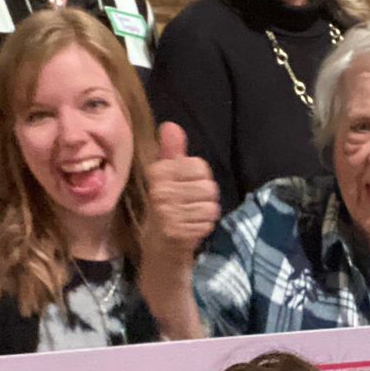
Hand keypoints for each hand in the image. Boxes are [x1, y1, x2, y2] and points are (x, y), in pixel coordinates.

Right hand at [142, 124, 220, 260]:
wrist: (159, 245)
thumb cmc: (166, 204)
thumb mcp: (165, 175)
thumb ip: (171, 151)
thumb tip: (170, 125)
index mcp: (158, 173)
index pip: (199, 166)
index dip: (199, 176)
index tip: (186, 184)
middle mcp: (161, 192)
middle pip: (208, 186)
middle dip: (204, 195)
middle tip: (190, 203)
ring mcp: (170, 213)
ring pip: (211, 204)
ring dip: (206, 211)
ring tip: (191, 214)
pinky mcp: (179, 232)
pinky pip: (209, 221)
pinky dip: (205, 225)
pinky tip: (192, 226)